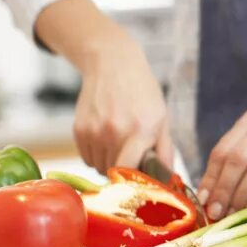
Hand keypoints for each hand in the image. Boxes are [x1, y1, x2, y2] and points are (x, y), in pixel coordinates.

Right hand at [73, 37, 171, 172]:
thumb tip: (168, 181)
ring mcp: (94, 131)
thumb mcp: (162, 117)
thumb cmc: (142, 92)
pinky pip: (87, 158)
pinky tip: (105, 137)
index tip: (138, 182)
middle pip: (114, 172)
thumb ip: (165, 151)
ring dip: (109, 163)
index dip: (133, 182)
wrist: (113, 64)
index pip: (129, 171)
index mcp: (140, 130)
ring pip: (99, 167)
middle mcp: (114, 132)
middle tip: (132, 156)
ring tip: (119, 143)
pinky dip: (96, 155)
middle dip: (124, 172)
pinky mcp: (79, 130)